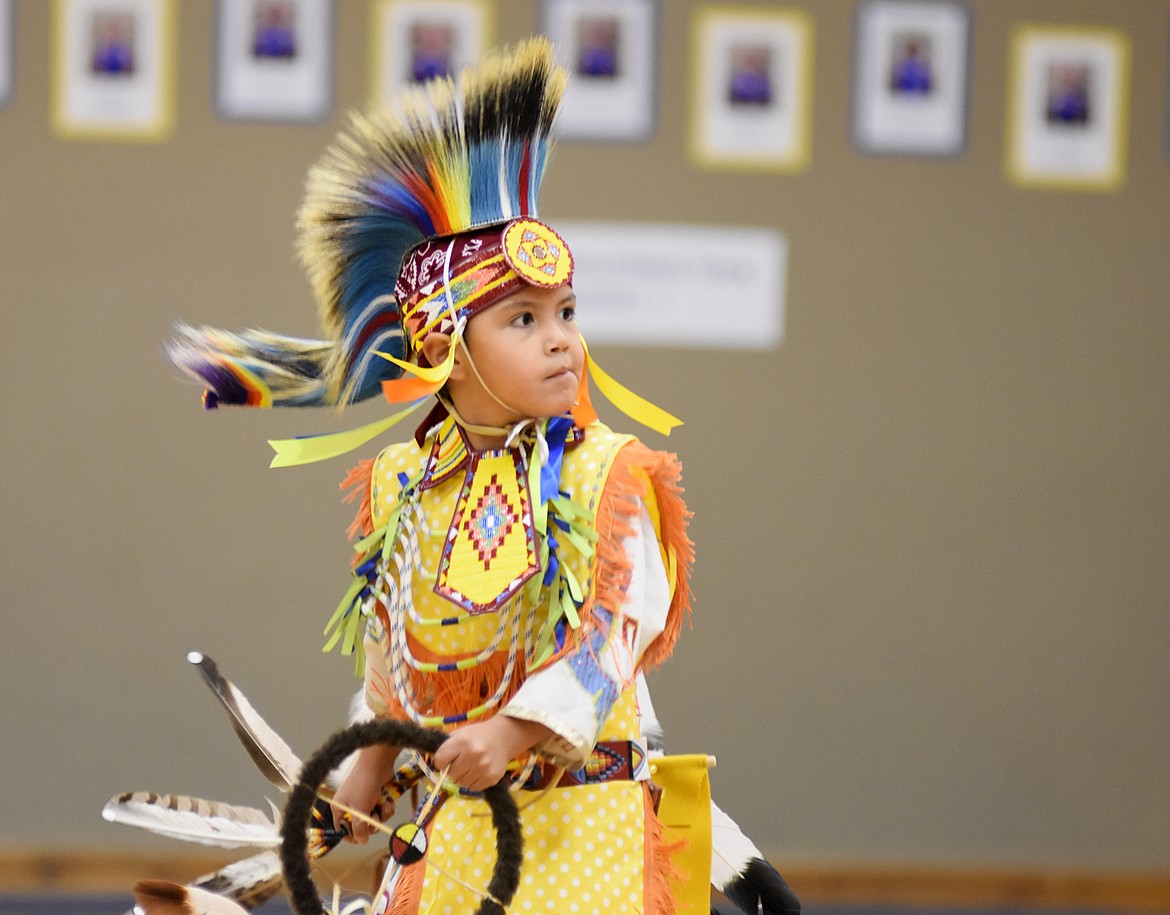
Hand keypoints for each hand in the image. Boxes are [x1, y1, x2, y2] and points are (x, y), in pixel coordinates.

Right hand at [329, 743, 398, 844]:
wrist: (379, 762)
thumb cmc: (364, 784)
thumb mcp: (359, 809)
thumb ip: (359, 828)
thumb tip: (362, 841)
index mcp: (340, 809)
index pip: (342, 830)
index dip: (352, 837)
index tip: (362, 839)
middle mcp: (351, 806)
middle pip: (361, 827)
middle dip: (371, 824)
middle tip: (375, 816)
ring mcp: (365, 801)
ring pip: (375, 819)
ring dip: (382, 815)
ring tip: (383, 806)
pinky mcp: (377, 797)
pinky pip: (383, 811)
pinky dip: (387, 808)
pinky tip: (389, 801)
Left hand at [431, 716, 552, 792]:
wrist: (503, 737)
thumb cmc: (477, 735)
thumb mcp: (460, 733)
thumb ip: (445, 746)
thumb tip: (430, 761)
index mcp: (462, 741)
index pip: (439, 760)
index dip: (441, 761)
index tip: (446, 759)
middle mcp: (473, 754)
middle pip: (451, 774)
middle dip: (453, 770)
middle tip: (461, 762)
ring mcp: (484, 767)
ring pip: (462, 783)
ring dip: (463, 777)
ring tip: (470, 767)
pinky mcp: (492, 777)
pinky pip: (474, 788)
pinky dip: (473, 782)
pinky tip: (478, 772)